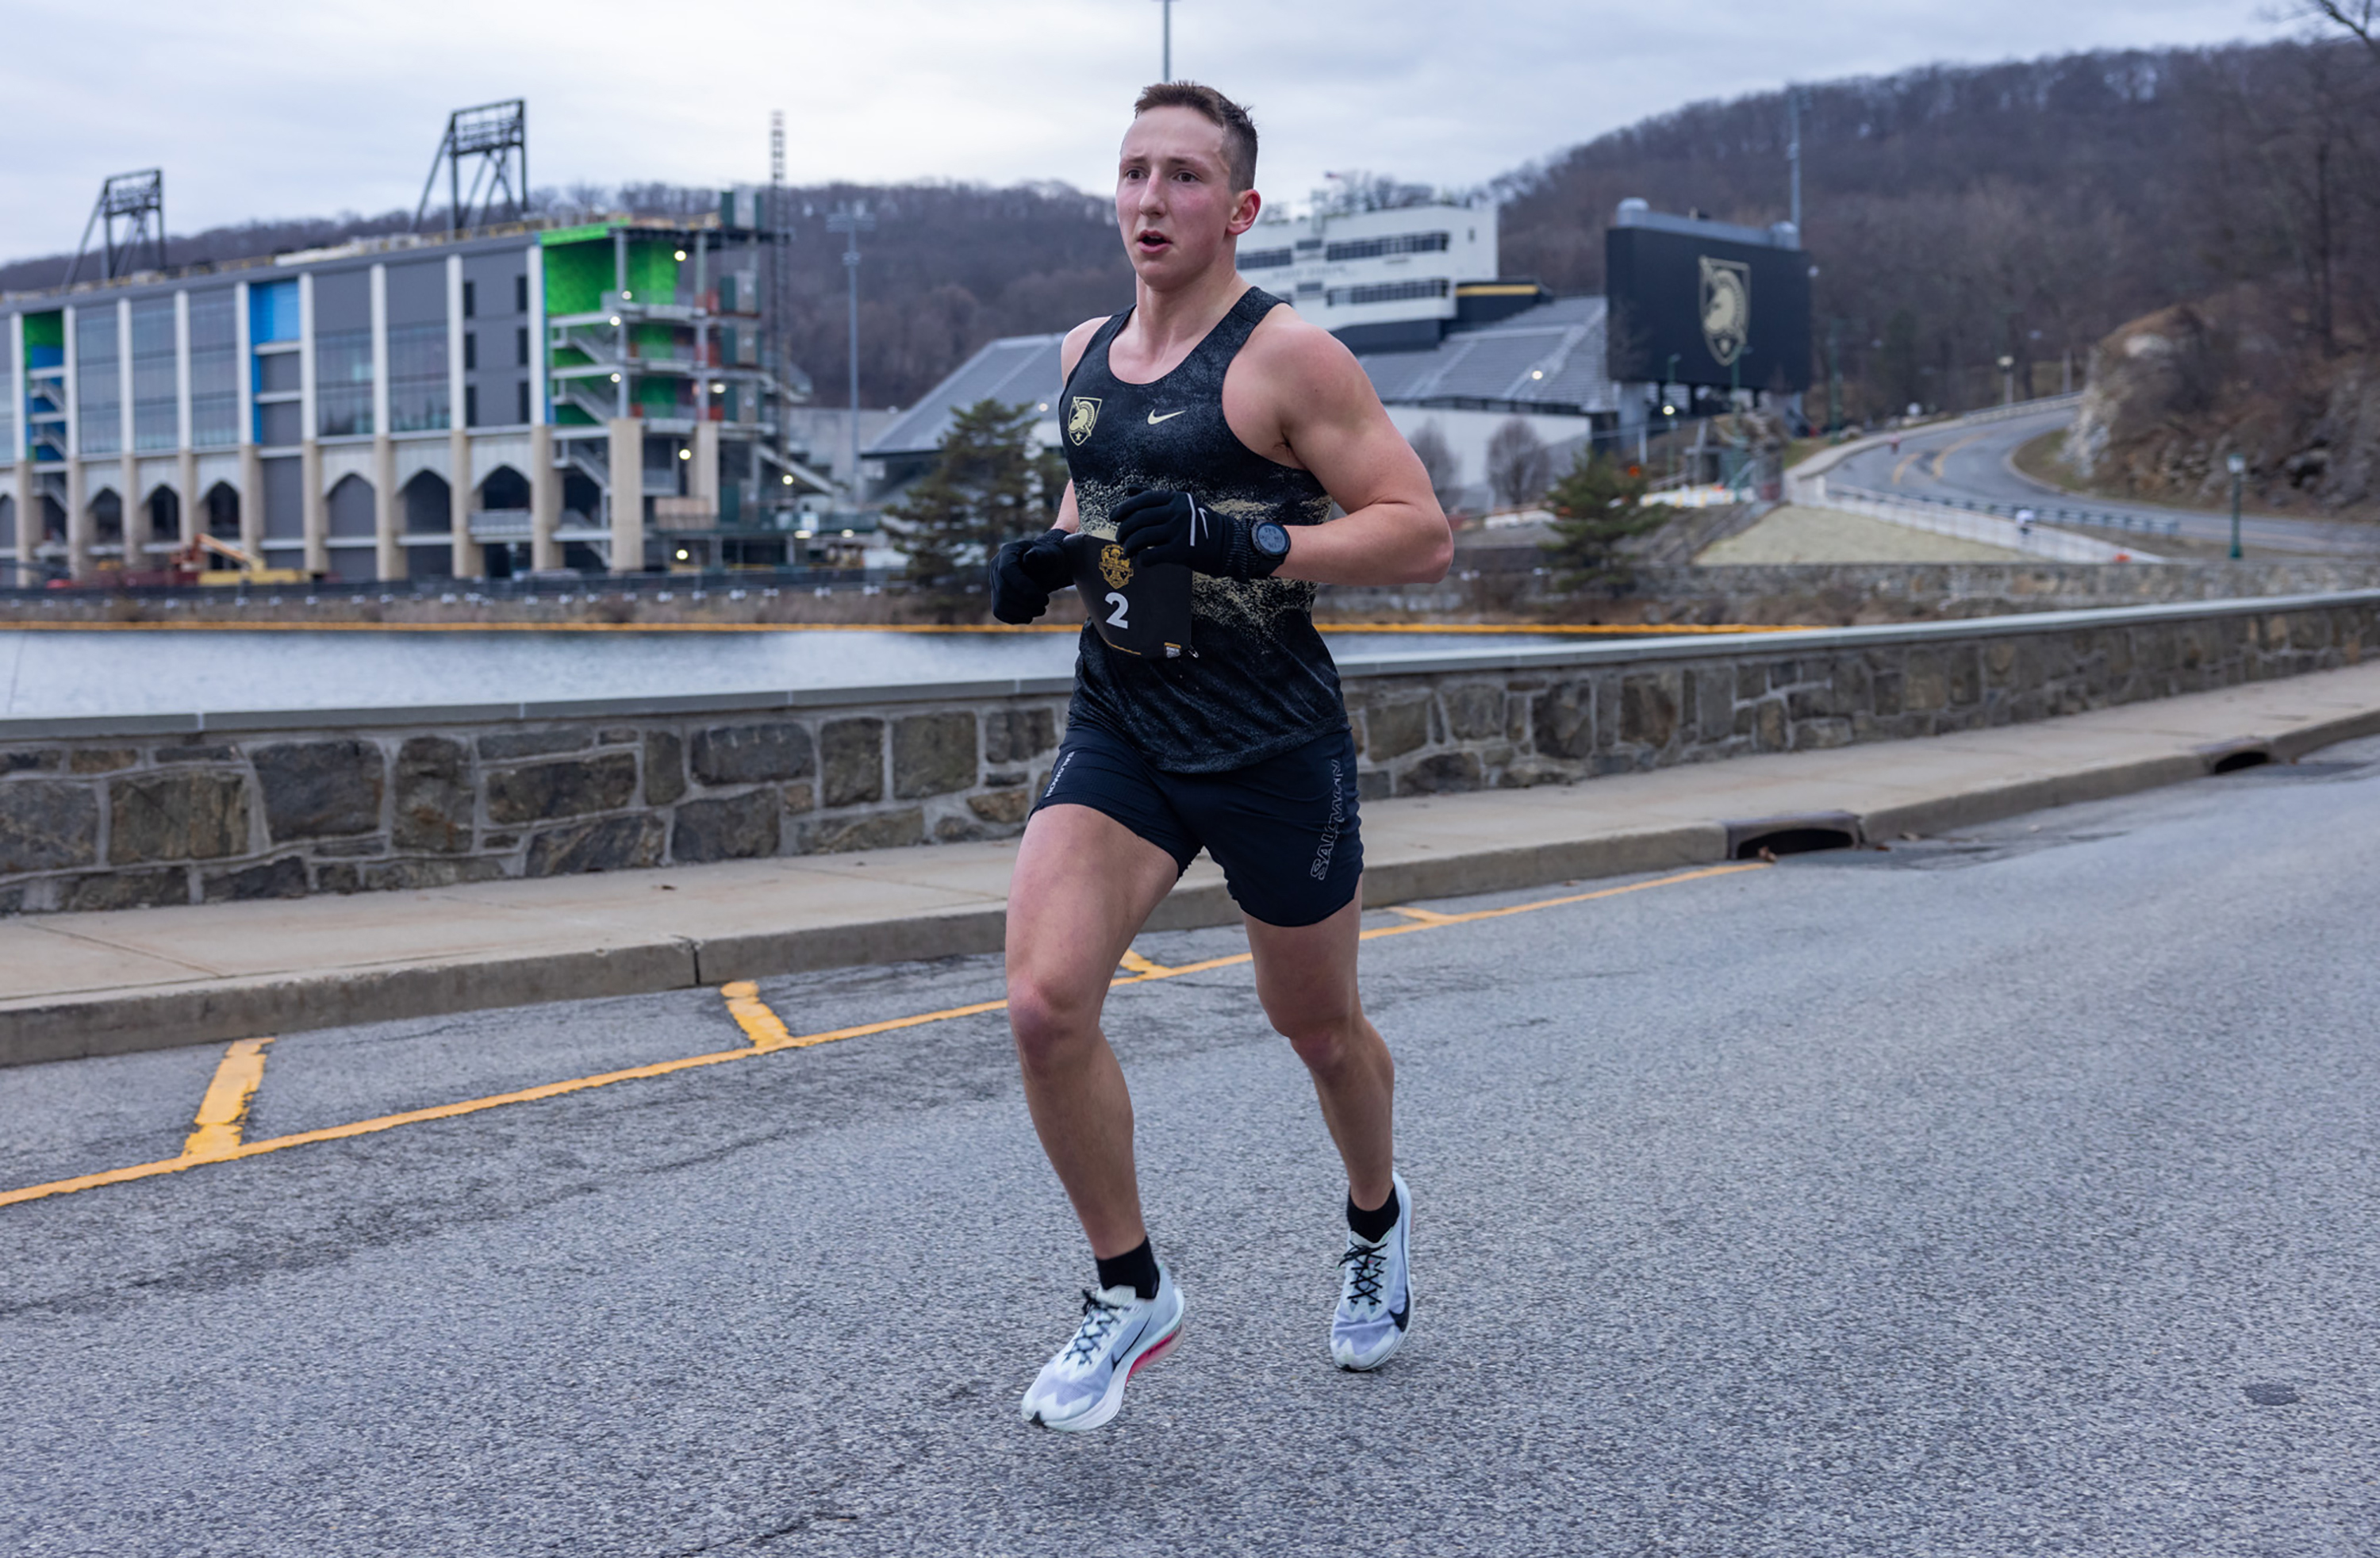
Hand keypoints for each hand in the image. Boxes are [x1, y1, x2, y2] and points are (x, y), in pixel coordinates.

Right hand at [990, 528, 1071, 623]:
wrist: (1047, 568)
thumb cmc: (1049, 559)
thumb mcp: (1050, 554)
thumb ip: (1042, 555)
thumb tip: (1028, 558)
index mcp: (1007, 552)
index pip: (1006, 570)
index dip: (1022, 586)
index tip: (1043, 598)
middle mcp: (995, 567)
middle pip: (1002, 590)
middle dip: (1026, 601)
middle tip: (1045, 604)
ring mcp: (994, 583)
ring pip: (1000, 604)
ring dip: (1022, 612)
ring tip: (1041, 610)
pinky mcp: (997, 597)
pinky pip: (1000, 612)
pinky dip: (1015, 618)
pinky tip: (1030, 616)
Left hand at [1112, 490, 1281, 581]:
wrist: (1228, 544)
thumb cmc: (1200, 525)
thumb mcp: (1180, 505)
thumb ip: (1154, 498)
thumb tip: (1128, 489)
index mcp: (1176, 499)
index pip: (1143, 499)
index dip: (1124, 508)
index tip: (1113, 517)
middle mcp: (1177, 512)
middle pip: (1139, 519)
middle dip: (1124, 530)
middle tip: (1120, 539)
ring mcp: (1180, 530)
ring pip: (1142, 537)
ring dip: (1129, 546)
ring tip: (1128, 552)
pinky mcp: (1182, 550)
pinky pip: (1152, 555)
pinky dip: (1142, 559)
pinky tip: (1141, 561)